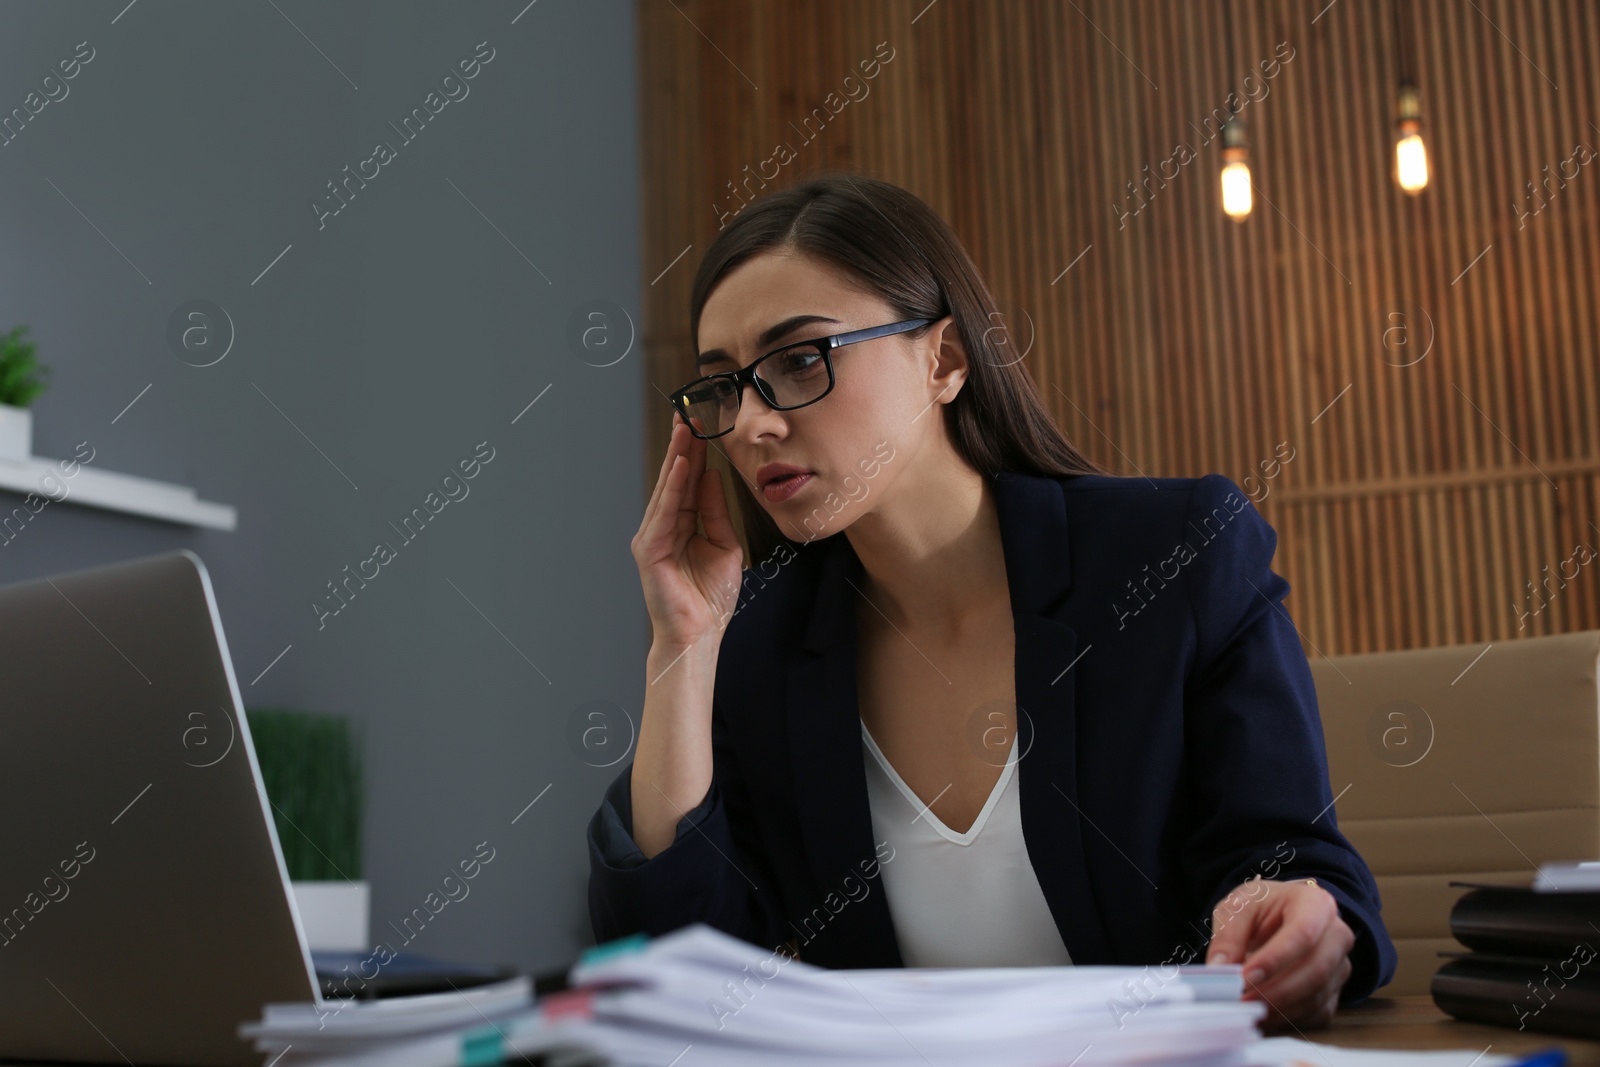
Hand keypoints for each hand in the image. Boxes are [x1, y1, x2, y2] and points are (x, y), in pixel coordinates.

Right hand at [631, 419, 744, 650]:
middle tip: (689, 413)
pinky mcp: (648, 549)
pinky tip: (680, 465)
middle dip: (682, 447)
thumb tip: (713, 476)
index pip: (689, 482)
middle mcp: (663, 527)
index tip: (703, 425)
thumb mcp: (724, 544)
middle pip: (674, 479)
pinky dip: (672, 487)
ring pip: (667, 489)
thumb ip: (716, 511)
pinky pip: (664, 511)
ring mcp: (653, 536)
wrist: (699, 633)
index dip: (695, 454)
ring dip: (676, 458)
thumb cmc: (711, 598)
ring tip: (685, 429)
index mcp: (682, 525)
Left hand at [1205, 877, 1355, 1031]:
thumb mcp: (1238, 908)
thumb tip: (1219, 969)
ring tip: (1246, 1008)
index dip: (1276, 959)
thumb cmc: (1262, 907)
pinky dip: (1288, 1018)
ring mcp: (1340, 966)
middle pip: (1317, 970)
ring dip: (1280, 1008)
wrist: (1280, 915)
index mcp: (1316, 904)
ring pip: (1317, 995)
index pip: (1303, 933)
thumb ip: (1228, 936)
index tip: (1246, 976)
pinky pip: (1317, 1013)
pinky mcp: (1334, 991)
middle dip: (1277, 990)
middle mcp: (1337, 935)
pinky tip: (1261, 1014)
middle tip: (1242, 999)